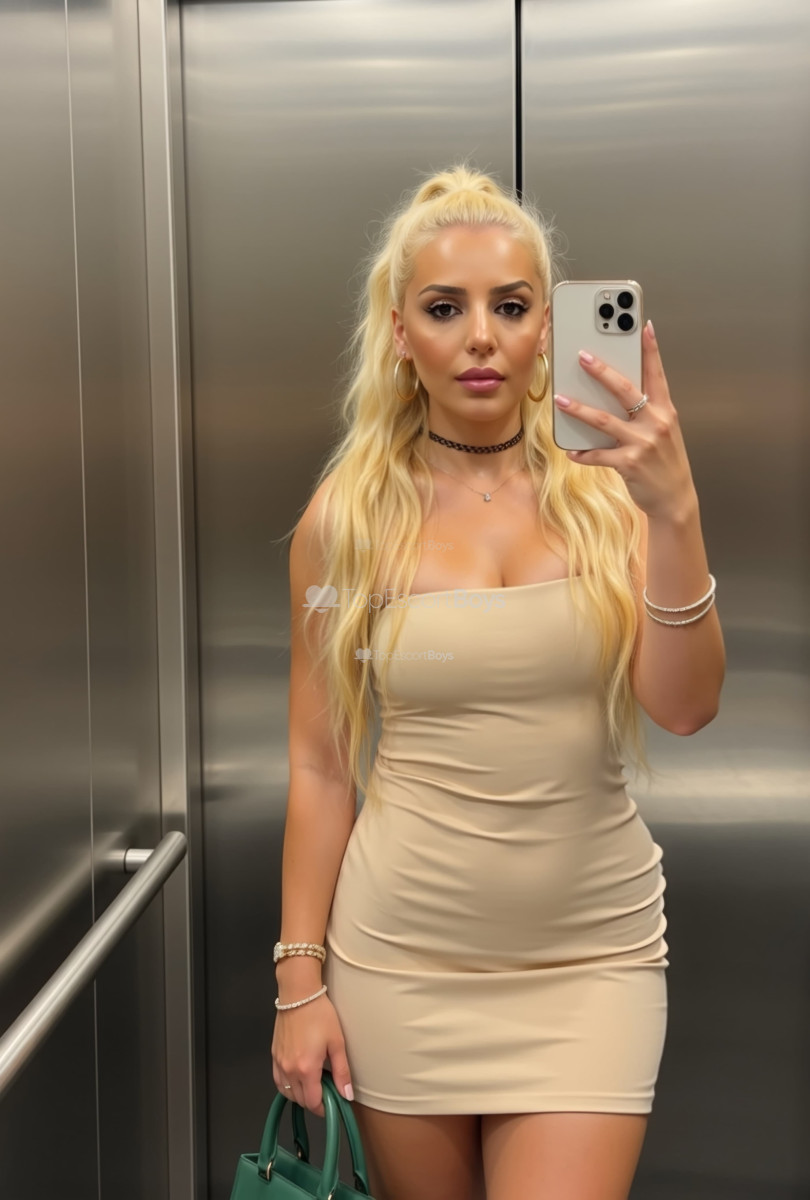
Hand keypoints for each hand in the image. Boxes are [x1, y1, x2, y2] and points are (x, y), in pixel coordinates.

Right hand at [271, 994, 353, 1117]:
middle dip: (314, 1101)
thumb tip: (346, 1095)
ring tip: (315, 1083)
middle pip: (300, 1100)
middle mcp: (289, 1069)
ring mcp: (279, 1063)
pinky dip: (288, 1086)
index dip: (324, 1108)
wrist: (299, 994)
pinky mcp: (274, 1055)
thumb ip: (342, 1072)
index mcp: (306, 1068)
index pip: (313, 1102)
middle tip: (327, 1090)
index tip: (333, 1103)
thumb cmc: (319, 1014)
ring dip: (301, 1095)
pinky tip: (299, 1077)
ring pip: (288, 1093)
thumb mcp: (337, 1042)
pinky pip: (278, 1081)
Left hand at [553, 320, 696, 519]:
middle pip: (626, 390)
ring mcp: (642, 443)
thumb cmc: (665, 461)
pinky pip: (599, 455)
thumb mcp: (664, 431)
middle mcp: (655, 422)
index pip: (657, 374)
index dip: (651, 349)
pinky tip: (570, 451)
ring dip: (579, 409)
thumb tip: (617, 393)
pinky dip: (582, 453)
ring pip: (605, 420)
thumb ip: (646, 411)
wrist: (675, 497)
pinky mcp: (629, 463)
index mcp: (665, 411)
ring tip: (560, 400)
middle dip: (602, 371)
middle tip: (583, 356)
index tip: (643, 326)